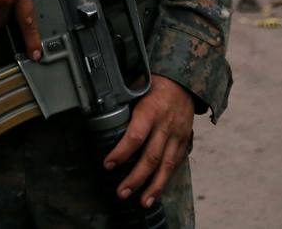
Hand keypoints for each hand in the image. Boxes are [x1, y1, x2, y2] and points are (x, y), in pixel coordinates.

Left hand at [103, 74, 194, 208]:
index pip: (135, 136)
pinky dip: (165, 179)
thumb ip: (122, 103)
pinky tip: (156, 192)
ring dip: (153, 186)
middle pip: (151, 157)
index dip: (121, 153)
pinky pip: (175, 164)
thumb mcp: (136, 87)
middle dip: (136, 178)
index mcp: (151, 110)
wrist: (184, 81)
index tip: (108, 164)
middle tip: (122, 192)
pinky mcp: (183, 141)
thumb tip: (98, 114)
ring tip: (142, 201)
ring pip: (166, 165)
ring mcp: (177, 135)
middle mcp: (165, 125)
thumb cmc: (155, 84)